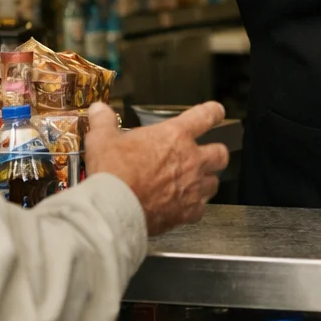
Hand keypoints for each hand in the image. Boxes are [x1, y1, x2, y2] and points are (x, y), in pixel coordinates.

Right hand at [84, 101, 229, 236]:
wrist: (115, 208)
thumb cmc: (112, 171)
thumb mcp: (102, 139)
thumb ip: (104, 122)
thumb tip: (99, 108)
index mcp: (175, 136)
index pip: (205, 116)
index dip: (213, 112)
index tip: (216, 112)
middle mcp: (191, 159)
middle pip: (221, 153)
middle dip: (215, 153)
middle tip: (204, 156)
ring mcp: (193, 187)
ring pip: (214, 182)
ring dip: (206, 181)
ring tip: (193, 183)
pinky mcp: (189, 211)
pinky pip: (201, 209)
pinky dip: (194, 208)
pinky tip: (183, 207)